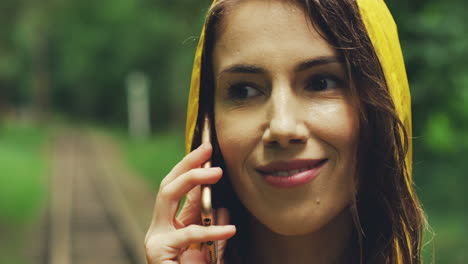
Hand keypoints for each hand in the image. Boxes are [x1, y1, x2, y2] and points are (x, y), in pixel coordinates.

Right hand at [145, 143, 235, 263]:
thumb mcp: (209, 249)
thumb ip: (212, 229)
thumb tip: (222, 208)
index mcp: (171, 226)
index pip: (177, 190)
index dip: (191, 167)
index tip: (208, 150)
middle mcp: (159, 229)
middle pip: (167, 185)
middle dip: (186, 164)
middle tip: (207, 149)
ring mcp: (155, 239)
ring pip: (166, 195)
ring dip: (191, 179)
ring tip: (216, 172)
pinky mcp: (158, 252)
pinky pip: (188, 234)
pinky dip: (211, 231)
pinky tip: (229, 229)